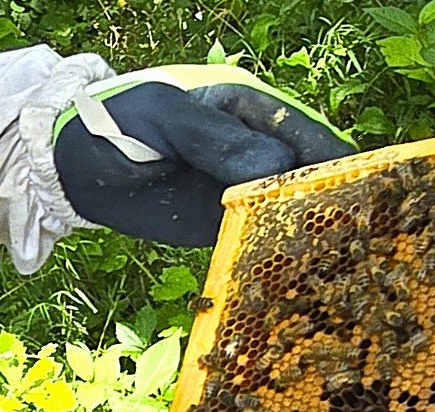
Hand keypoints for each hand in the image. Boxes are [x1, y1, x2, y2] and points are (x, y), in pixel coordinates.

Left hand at [53, 64, 354, 246]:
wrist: (78, 165)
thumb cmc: (117, 124)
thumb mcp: (166, 120)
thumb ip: (220, 140)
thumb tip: (278, 166)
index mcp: (252, 109)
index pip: (310, 136)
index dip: (337, 165)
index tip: (356, 196)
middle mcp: (259, 151)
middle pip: (313, 180)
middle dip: (333, 207)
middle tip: (353, 240)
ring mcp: (248, 190)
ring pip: (295, 215)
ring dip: (313, 239)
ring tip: (337, 267)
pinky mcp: (231, 226)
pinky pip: (266, 243)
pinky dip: (282, 259)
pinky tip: (301, 279)